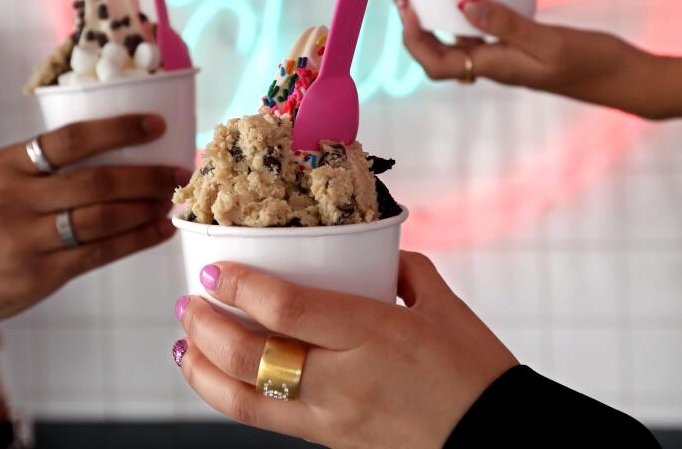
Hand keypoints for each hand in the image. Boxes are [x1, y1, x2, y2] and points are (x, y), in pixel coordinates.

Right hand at [0, 114, 186, 336]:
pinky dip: (136, 240)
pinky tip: (159, 230)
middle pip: (95, 182)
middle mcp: (14, 199)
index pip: (71, 139)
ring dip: (146, 208)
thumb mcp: (3, 180)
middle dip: (146, 176)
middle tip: (179, 171)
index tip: (157, 126)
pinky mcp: (40, 274)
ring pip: (103, 219)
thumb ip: (49, 166)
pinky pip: (100, 253)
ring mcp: (26, 239)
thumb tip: (126, 150)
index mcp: (8, 164)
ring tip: (171, 200)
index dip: (120, 130)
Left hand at [174, 252, 517, 448]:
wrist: (495, 448)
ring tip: (185, 346)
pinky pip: (270, 420)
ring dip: (203, 372)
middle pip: (249, 358)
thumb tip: (378, 251)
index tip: (215, 270)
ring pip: (244, 403)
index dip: (240, 287)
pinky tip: (223, 382)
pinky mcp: (332, 446)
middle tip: (189, 302)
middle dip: (206, 327)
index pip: (286, 308)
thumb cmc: (479, 376)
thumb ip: (408, 271)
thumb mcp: (448, 309)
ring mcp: (333, 422)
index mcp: (375, 335)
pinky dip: (234, 399)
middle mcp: (344, 382)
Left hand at [390, 0, 681, 119]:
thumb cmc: (594, 63)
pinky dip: (470, 14)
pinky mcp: (526, 49)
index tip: (407, 5)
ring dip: (437, 18)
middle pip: (439, 53)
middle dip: (415, 25)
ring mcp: (510, 59)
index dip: (413, 38)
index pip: (435, 63)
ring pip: (460, 42)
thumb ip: (506, 24)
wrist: (629, 79)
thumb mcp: (549, 41)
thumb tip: (461, 3)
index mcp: (496, 68)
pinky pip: (485, 34)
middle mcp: (496, 67)